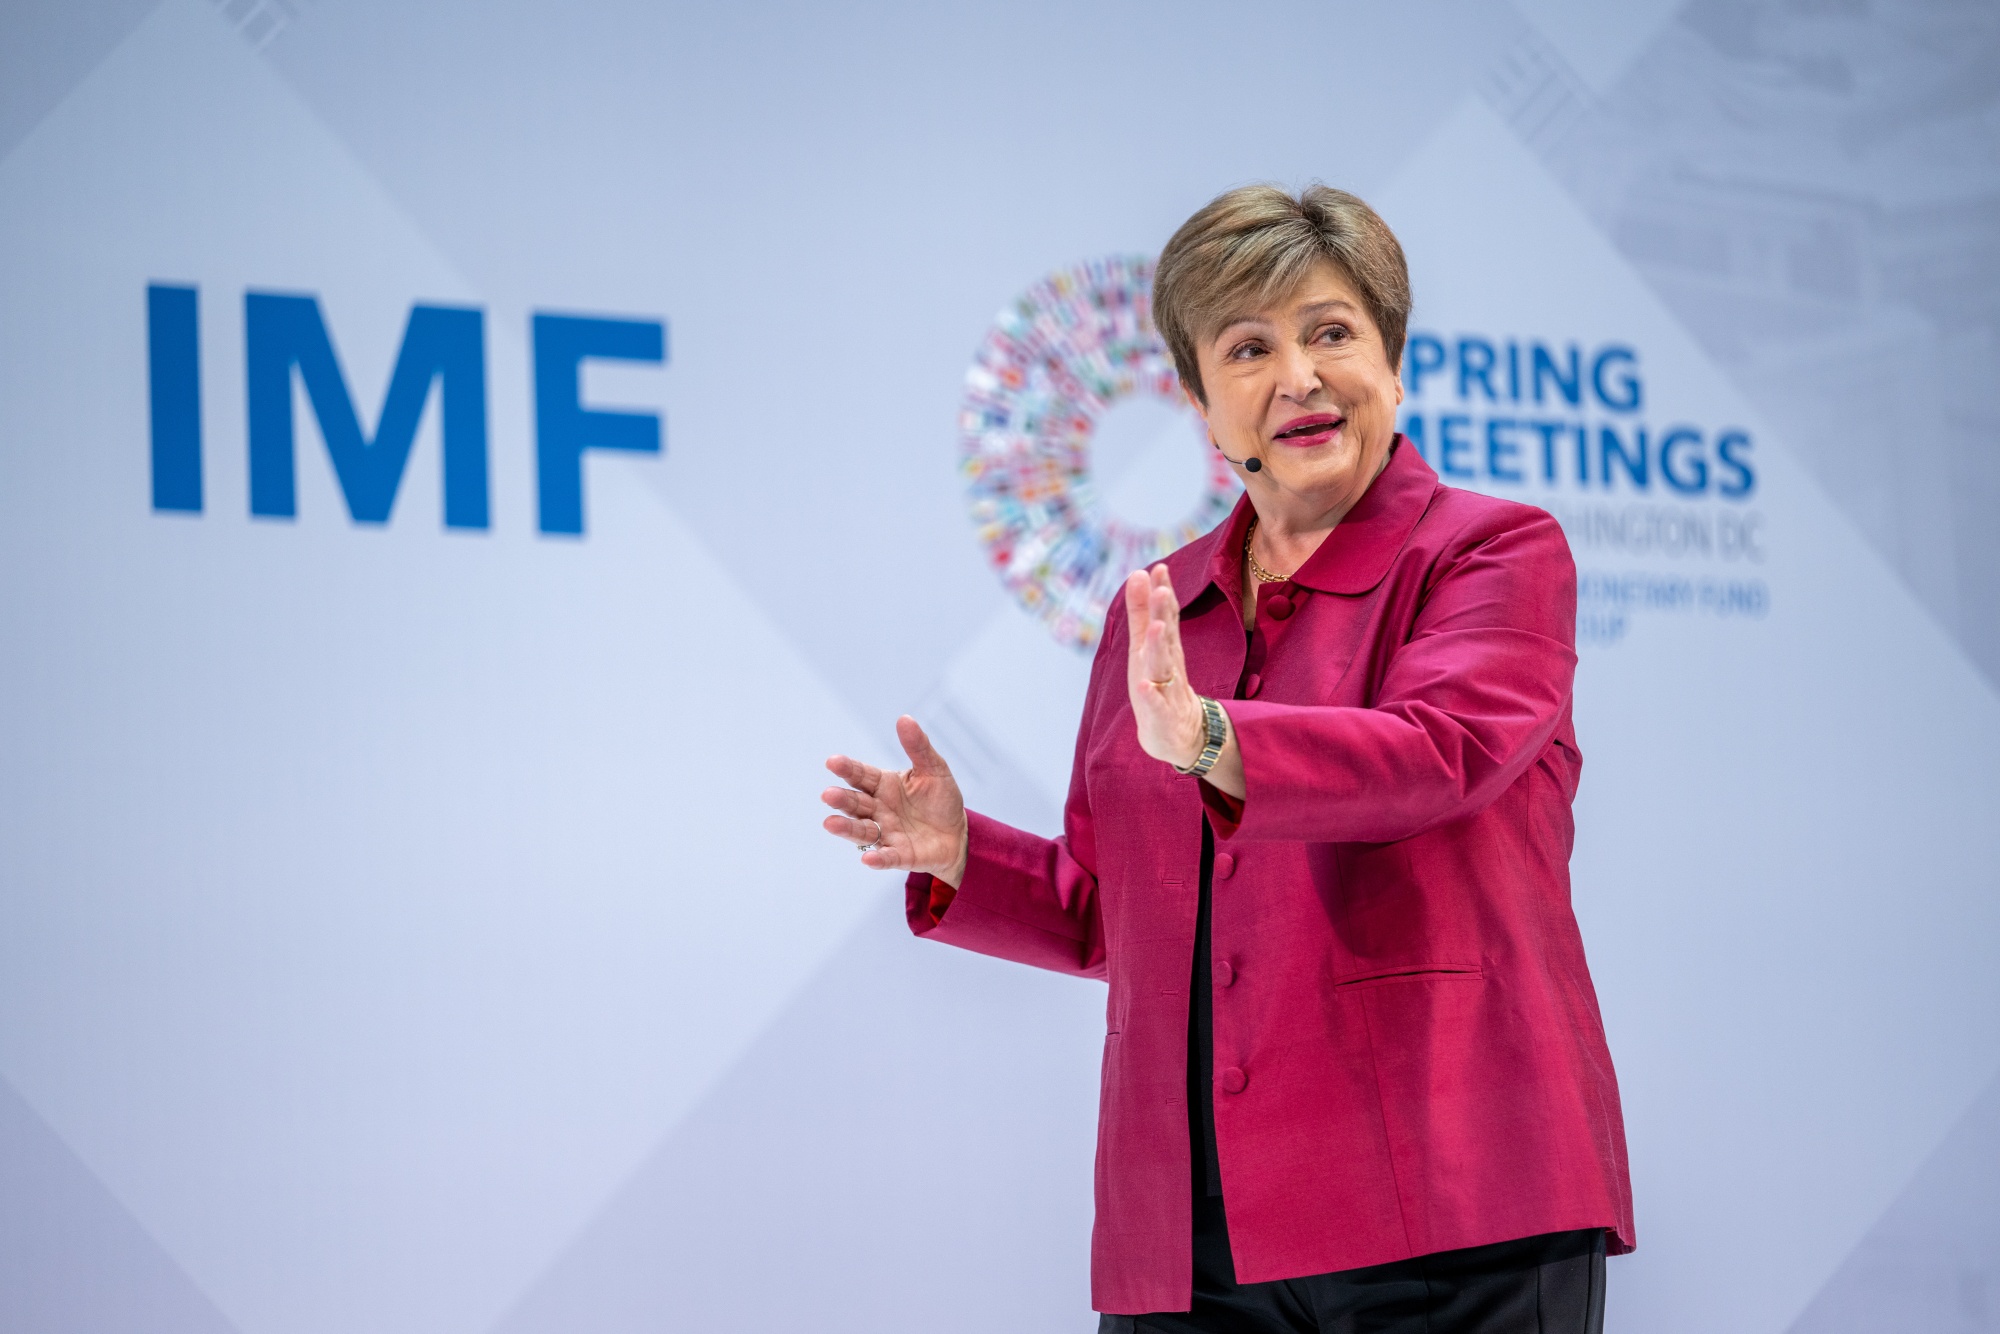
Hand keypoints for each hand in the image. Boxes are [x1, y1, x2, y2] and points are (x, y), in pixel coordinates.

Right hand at [822, 715, 969, 884]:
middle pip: (856, 803)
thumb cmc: (940, 800)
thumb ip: (918, 747)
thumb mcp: (934, 769)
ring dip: (846, 828)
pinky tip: (868, 859)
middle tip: (828, 794)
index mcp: (884, 785)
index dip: (847, 769)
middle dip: (842, 799)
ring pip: (862, 830)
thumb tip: (904, 719)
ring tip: (830, 823)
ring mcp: (886, 833)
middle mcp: (879, 809)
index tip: (833, 762)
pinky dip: (877, 858)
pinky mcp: (900, 855)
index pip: (861, 776)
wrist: (958, 834)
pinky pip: (886, 857)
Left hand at [1125, 564, 1205, 768]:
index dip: (1163, 593)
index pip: (1165, 616)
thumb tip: (1138, 572)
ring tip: (1155, 628)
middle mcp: (1168, 665)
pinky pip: (1157, 706)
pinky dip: (1151, 696)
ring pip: (1164, 667)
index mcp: (1164, 647)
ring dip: (1159, 647)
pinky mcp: (1163, 717)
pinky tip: (1142, 685)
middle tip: (1161, 590)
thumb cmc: (1160, 684)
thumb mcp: (1148, 646)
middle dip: (1163, 614)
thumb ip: (1142, 611)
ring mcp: (1167, 691)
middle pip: (1166, 637)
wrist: (1178, 734)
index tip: (1160, 567)